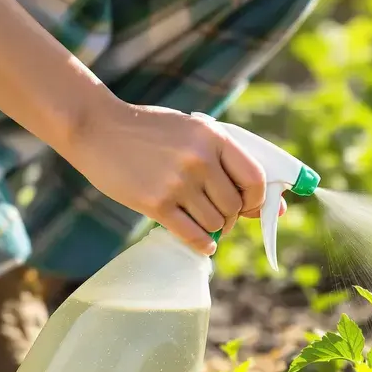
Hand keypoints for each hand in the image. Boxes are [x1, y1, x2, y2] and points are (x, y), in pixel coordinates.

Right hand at [64, 99, 280, 254]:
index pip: (255, 178)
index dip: (257, 199)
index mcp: (213, 136)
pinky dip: (203, 244)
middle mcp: (200, 159)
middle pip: (234, 206)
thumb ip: (229, 163)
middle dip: (231, 217)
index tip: (248, 205)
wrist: (95, 127)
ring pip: (215, 222)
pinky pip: (192, 236)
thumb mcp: (192, 132)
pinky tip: (202, 243)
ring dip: (214, 229)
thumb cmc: (149, 131)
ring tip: (202, 221)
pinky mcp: (155, 203)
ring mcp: (178, 182)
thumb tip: (275, 207)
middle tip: (220, 217)